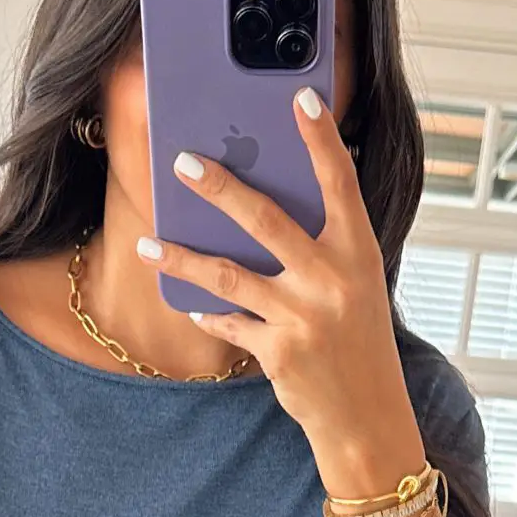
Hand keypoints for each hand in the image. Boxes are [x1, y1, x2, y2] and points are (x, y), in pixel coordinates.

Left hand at [137, 87, 427, 504]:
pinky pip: (229, 323)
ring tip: (147, 241)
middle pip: (266, 220)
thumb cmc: (359, 344)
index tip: (301, 98)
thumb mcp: (356, 287)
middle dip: (220, 187)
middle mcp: (332, 280)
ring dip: (182, 257)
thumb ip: (321, 249)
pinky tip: (187, 301)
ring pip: (228, 275)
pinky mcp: (278, 352)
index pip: (340, 184)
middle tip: (183, 163)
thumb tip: (259, 209)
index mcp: (358, 254)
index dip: (322, 140)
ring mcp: (303, 317)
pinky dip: (207, 312)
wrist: (369, 418)